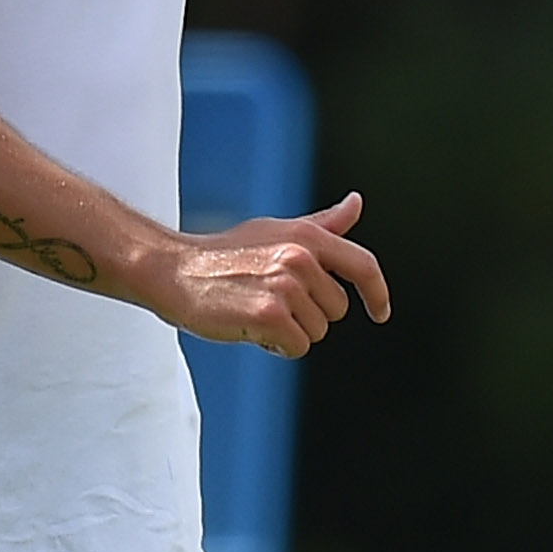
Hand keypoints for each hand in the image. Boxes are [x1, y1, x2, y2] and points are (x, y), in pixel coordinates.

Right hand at [162, 192, 390, 357]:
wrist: (172, 270)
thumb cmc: (223, 254)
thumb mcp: (275, 231)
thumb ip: (321, 225)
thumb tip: (356, 204)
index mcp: (306, 236)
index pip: (364, 265)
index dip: (378, 293)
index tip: (380, 312)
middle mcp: (299, 258)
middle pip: (337, 309)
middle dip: (309, 313)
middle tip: (269, 299)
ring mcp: (285, 287)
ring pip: (317, 332)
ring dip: (290, 330)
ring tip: (255, 309)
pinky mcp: (268, 316)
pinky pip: (296, 347)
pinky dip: (275, 345)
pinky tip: (249, 326)